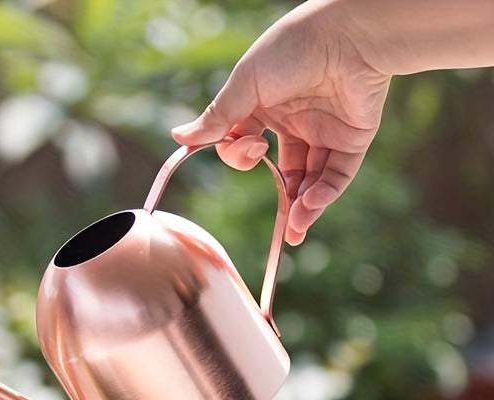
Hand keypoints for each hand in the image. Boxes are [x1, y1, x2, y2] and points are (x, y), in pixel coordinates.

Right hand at [172, 5, 389, 244]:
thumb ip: (217, 117)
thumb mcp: (246, 84)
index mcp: (266, 107)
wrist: (348, 35)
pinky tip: (308, 208)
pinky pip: (337, 176)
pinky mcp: (353, 138)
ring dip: (301, 208)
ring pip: (311, 181)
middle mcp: (295, 122)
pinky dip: (323, 196)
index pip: (246, 146)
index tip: (250, 145)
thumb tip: (178, 138)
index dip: (240, 156)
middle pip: (283, 173)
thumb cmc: (292, 48)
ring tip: (294, 232)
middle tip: (280, 219)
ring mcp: (326, 132)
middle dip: (280, 201)